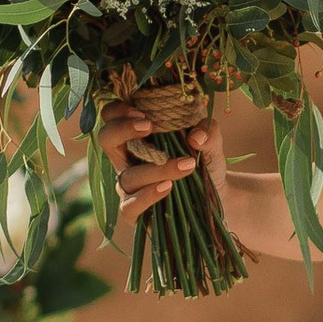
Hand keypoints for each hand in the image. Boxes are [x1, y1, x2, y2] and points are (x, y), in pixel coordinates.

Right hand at [100, 94, 217, 216]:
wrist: (216, 196)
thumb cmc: (204, 162)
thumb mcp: (210, 143)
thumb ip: (208, 132)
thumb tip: (196, 136)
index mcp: (137, 136)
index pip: (112, 116)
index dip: (120, 110)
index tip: (143, 112)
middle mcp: (127, 159)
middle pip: (106, 139)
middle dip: (122, 129)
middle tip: (148, 126)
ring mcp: (129, 186)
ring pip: (128, 176)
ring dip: (156, 169)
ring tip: (186, 165)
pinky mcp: (135, 211)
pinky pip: (129, 206)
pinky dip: (147, 196)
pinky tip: (167, 188)